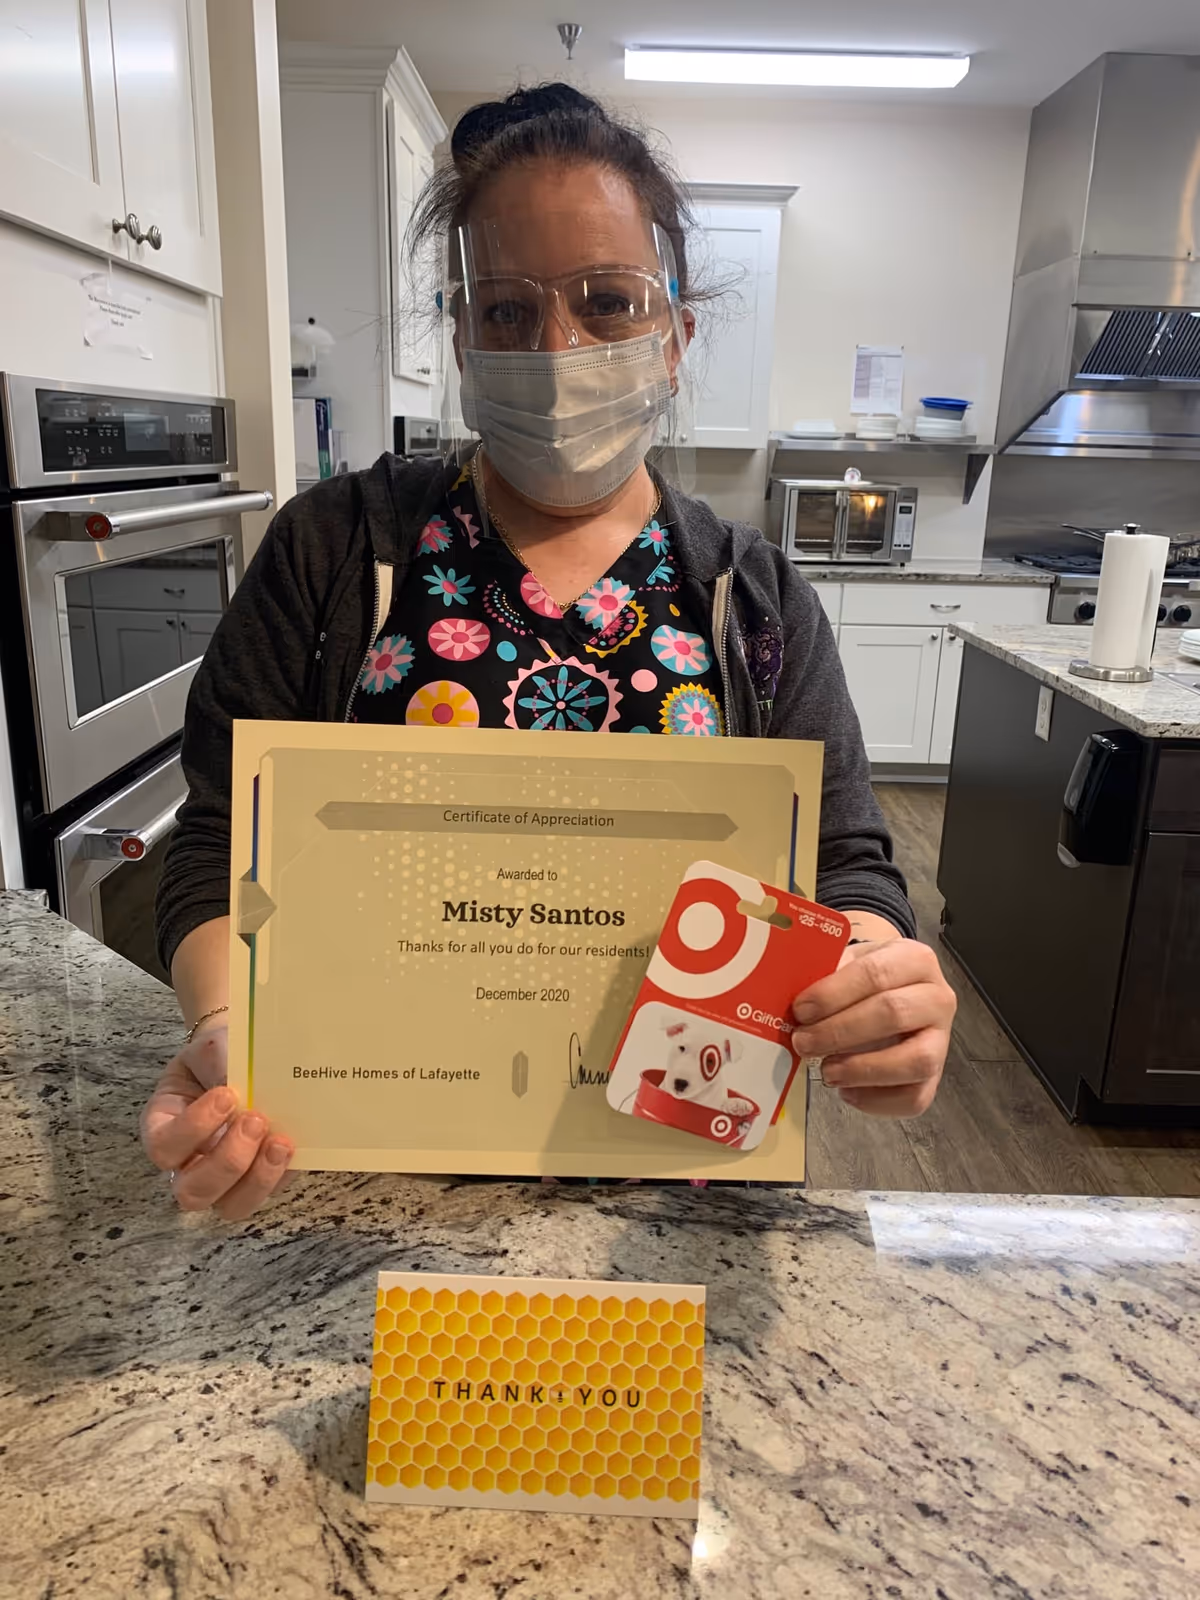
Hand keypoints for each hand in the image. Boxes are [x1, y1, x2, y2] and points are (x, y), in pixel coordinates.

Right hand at [140, 1023, 293, 1218]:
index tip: (225, 1095)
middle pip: (194, 1192)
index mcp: (163, 1128)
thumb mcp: (215, 1049)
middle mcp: (187, 1163)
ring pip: (231, 1206)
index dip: (193, 1129)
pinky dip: (284, 1173)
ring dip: (258, 1178)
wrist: (245, 1053)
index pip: (164, 1147)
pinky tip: (297, 1146)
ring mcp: (224, 1178)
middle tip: (256, 1120)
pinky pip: (269, 1191)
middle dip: (228, 1161)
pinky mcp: (259, 1177)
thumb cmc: (220, 1053)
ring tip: (280, 1142)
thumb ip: (222, 1065)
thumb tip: (248, 1092)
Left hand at [791, 939, 954, 1117]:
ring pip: (916, 1061)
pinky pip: (915, 1097)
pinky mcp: (936, 1076)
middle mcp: (938, 997)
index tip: (800, 1010)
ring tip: (827, 1072)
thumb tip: (791, 1000)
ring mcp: (942, 1039)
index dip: (834, 993)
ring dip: (864, 1070)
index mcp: (915, 959)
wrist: (894, 992)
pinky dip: (877, 1100)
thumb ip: (825, 974)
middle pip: (893, 1014)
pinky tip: (846, 1091)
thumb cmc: (864, 978)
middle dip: (840, 1032)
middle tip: (803, 1043)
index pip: (875, 973)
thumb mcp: (847, 962)